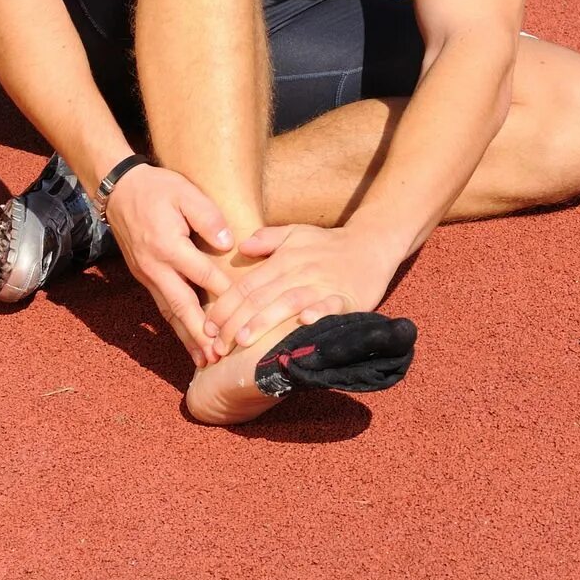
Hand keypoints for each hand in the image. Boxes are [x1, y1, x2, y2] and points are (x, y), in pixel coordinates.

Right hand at [102, 164, 235, 369]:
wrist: (119, 190)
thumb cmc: (157, 188)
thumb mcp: (185, 192)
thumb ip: (207, 216)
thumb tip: (228, 243)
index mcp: (168, 246)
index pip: (202, 274)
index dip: (224, 294)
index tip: (243, 312)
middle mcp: (155, 267)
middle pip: (181, 306)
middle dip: (200, 334)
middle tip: (218, 356)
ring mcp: (147, 275)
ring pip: (169, 313)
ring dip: (186, 338)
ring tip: (204, 361)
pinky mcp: (144, 278)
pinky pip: (161, 307)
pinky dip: (175, 327)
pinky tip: (187, 341)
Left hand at [205, 224, 402, 353]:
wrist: (371, 244)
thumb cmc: (329, 244)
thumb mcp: (296, 233)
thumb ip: (268, 239)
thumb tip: (241, 247)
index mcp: (284, 260)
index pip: (247, 285)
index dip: (225, 306)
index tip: (207, 327)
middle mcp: (299, 271)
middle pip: (261, 297)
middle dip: (236, 323)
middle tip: (217, 346)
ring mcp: (322, 284)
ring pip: (288, 302)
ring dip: (265, 322)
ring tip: (244, 341)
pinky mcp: (346, 296)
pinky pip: (330, 304)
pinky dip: (318, 312)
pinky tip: (305, 322)